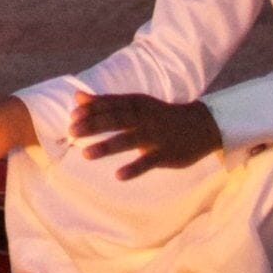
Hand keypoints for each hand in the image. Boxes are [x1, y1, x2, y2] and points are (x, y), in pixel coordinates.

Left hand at [72, 92, 222, 177]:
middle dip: (93, 125)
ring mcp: (156, 136)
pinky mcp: (166, 154)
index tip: (72, 117)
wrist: (201, 125)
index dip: (91, 110)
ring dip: (107, 146)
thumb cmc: (160, 115)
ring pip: (128, 140)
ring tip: (85, 154)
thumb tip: (77, 97)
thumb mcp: (135, 104)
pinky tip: (118, 175)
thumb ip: (106, 102)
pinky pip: (148, 162)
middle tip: (71, 132)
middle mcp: (145, 117)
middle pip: (116, 120)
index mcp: (137, 104)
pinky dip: (134, 168)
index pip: (110, 104)